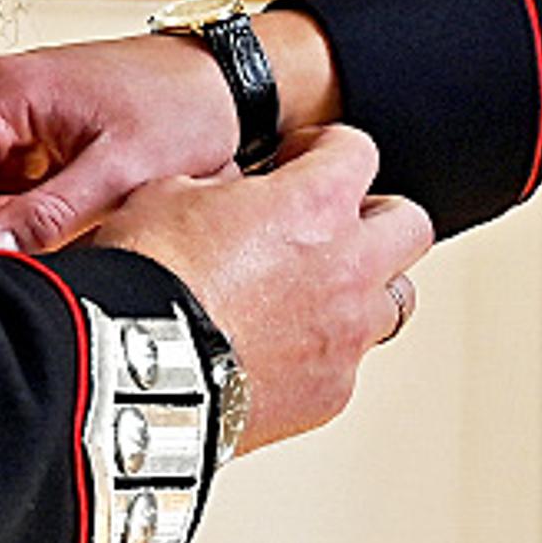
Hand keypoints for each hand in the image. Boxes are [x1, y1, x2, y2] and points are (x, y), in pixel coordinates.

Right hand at [0, 12, 343, 254]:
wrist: (221, 83)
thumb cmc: (182, 108)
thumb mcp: (120, 172)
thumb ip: (48, 214)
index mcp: (1, 90)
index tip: (34, 237)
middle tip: (63, 227)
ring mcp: (2, 112)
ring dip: (14, 218)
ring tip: (77, 209)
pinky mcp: (20, 131)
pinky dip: (29, 207)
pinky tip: (76, 199)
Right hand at [101, 122, 432, 453]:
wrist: (131, 370)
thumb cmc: (145, 278)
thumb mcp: (169, 194)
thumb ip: (222, 186)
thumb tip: (231, 192)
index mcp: (315, 203)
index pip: (358, 150)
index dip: (326, 149)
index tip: (300, 162)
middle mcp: (349, 266)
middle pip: (410, 227)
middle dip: (376, 220)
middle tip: (334, 227)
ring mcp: (346, 335)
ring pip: (393, 303)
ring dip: (361, 292)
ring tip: (312, 296)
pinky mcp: (331, 393)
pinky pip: (347, 365)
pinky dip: (322, 355)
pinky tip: (277, 354)